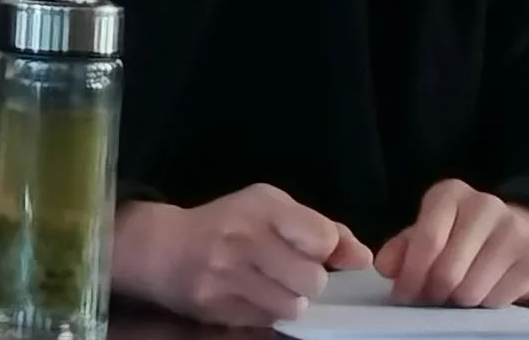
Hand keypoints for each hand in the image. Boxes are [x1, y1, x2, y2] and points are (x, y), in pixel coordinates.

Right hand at [111, 184, 372, 325]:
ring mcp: (229, 277)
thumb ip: (320, 227)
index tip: (313, 246)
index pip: (322, 237)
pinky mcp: (218, 309)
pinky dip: (270, 311)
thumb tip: (363, 258)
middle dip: (311, 279)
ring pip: (294, 306)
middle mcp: (246, 239)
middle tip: (292, 270)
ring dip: (292, 298)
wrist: (165, 248)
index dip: (326, 248)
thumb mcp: (273, 208)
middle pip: (313, 280)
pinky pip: (268, 321)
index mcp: (264, 206)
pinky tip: (254, 294)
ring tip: (272, 283)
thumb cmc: (229, 222)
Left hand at [375, 180, 528, 308]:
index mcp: (451, 194)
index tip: (403, 295)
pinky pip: (498, 301)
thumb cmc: (460, 234)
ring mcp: (514, 228)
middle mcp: (485, 204)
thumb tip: (384, 266)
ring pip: (472, 291)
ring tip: (457, 292)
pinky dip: (485, 304)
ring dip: (458, 302)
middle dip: (433, 293)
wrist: (518, 230)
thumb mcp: (428, 231)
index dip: (411, 275)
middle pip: (448, 271)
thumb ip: (402, 248)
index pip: (427, 240)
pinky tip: (484, 290)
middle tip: (432, 298)